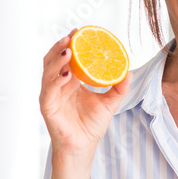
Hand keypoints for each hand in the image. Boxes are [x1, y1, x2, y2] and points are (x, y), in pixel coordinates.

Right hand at [39, 30, 131, 156]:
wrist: (84, 147)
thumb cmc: (91, 125)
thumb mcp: (109, 103)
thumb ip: (119, 88)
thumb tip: (129, 72)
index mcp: (69, 81)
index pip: (65, 57)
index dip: (70, 43)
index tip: (79, 32)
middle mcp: (57, 85)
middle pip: (52, 59)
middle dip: (60, 46)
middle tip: (71, 36)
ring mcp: (50, 95)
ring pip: (48, 71)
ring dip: (56, 59)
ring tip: (68, 50)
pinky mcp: (47, 107)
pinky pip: (49, 90)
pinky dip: (56, 81)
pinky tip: (67, 74)